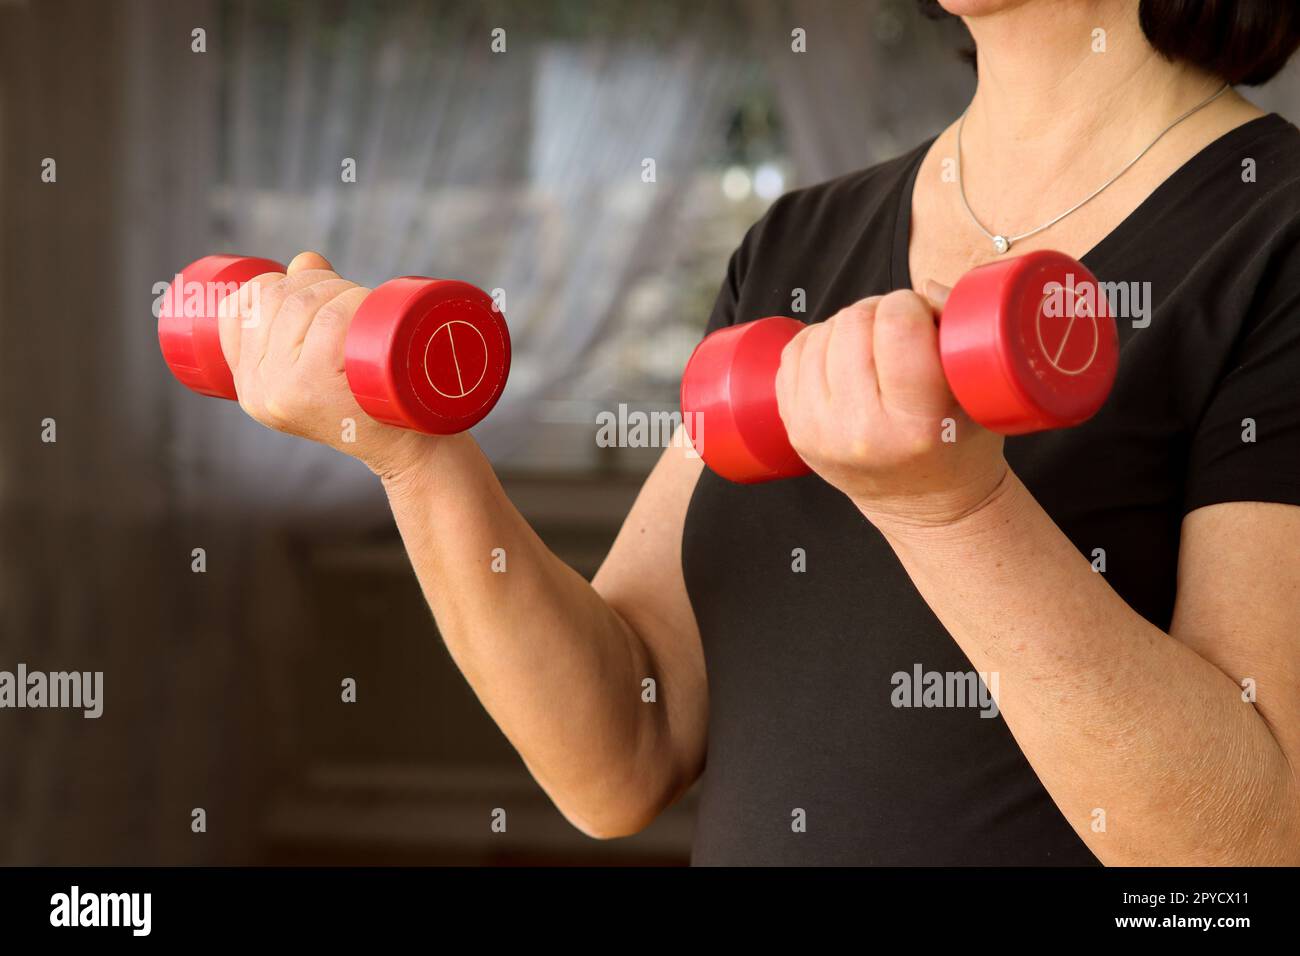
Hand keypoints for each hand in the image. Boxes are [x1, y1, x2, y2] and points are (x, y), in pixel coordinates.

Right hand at [215, 251, 438, 479]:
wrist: (411, 449)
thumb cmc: (373, 402)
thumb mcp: (328, 362)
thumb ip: (308, 309)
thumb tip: (306, 260)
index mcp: (249, 387)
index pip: (237, 309)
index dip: (275, 283)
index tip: (312, 290)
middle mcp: (257, 391)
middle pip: (274, 299)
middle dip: (318, 281)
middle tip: (354, 298)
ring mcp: (284, 390)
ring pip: (304, 303)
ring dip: (342, 288)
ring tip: (366, 308)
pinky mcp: (315, 388)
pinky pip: (329, 321)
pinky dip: (353, 303)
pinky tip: (367, 312)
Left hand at [773, 283, 1008, 529]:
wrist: (923, 502)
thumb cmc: (960, 443)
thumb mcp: (982, 393)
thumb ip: (962, 331)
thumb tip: (924, 288)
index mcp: (917, 423)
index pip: (896, 325)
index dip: (910, 305)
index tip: (922, 318)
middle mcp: (859, 431)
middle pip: (853, 322)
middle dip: (880, 311)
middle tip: (900, 332)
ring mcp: (819, 431)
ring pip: (821, 332)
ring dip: (849, 326)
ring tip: (876, 348)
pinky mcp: (795, 428)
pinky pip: (794, 352)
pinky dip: (819, 342)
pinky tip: (845, 358)